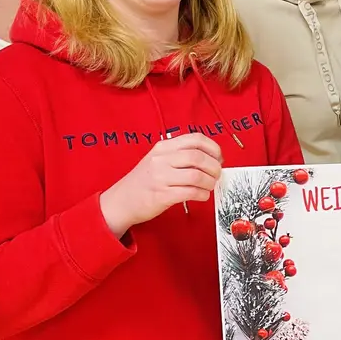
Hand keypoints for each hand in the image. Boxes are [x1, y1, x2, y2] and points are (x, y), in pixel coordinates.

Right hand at [100, 133, 222, 233]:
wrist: (122, 200)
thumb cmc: (144, 181)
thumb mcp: (158, 159)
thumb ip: (180, 155)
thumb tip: (212, 158)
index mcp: (163, 147)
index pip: (195, 139)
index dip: (213, 148)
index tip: (218, 158)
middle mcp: (161, 159)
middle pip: (198, 157)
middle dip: (214, 167)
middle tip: (216, 175)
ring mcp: (160, 177)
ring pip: (196, 175)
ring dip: (209, 182)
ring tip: (209, 186)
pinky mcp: (162, 195)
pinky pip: (190, 192)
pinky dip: (202, 194)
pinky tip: (202, 196)